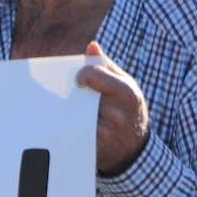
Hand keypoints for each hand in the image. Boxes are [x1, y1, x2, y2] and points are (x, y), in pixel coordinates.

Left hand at [76, 40, 148, 175]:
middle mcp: (118, 115)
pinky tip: (65, 123)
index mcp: (127, 94)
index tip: (79, 80)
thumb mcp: (126, 85)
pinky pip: (73, 134)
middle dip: (71, 94)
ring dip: (65, 110)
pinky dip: (66, 127)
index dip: (81, 75)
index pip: (92, 75)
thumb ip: (107, 66)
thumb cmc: (128, 109)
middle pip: (80, 96)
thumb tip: (92, 46)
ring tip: (62, 108)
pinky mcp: (95, 150)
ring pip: (74, 116)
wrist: (134, 148)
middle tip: (66, 94)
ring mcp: (106, 135)